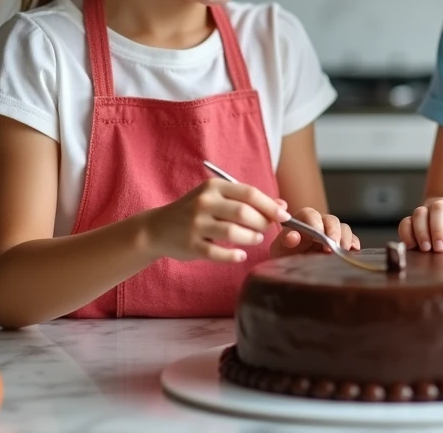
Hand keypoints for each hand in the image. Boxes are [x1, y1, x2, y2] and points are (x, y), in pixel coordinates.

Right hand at [143, 178, 289, 263]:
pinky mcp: (190, 244)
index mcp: (214, 187)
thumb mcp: (218, 198)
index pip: (249, 193)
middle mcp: (204, 202)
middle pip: (243, 212)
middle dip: (262, 223)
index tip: (284, 216)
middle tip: (266, 230)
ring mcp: (196, 224)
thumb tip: (281, 206)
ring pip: (233, 232)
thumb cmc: (196, 212)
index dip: (270, 206)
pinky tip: (241, 255)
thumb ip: (247, 200)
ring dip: (250, 238)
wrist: (157, 228)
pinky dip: (233, 255)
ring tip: (255, 240)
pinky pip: (218, 252)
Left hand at [270, 207, 359, 256]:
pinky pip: (352, 239)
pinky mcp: (342, 243)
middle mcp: (320, 222)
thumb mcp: (281, 248)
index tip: (318, 235)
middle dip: (333, 233)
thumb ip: (285, 240)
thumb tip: (293, 236)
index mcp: (304, 219)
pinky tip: (354, 251)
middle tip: (332, 247)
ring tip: (342, 251)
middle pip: (331, 220)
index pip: (311, 215)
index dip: (316, 224)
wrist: (292, 267)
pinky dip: (354, 244)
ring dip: (345, 239)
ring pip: (344, 228)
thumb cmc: (286, 254)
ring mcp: (333, 232)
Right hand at [398, 197, 442, 252]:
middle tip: (441, 249)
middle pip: (438, 209)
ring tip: (427, 249)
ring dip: (422, 232)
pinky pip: (405, 222)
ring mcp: (427, 210)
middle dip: (439, 230)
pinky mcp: (413, 220)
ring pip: (420, 213)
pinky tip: (411, 246)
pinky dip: (406, 233)